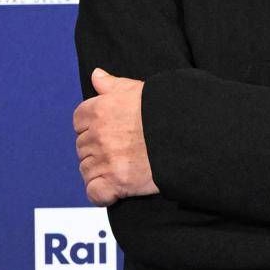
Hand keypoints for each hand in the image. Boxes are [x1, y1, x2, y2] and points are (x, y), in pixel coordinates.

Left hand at [73, 68, 159, 205]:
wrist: (189, 134)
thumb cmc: (166, 110)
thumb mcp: (138, 89)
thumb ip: (112, 84)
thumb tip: (96, 75)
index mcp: (100, 110)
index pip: (79, 120)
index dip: (93, 126)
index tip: (108, 130)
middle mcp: (99, 135)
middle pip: (82, 146)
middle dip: (97, 149)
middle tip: (121, 150)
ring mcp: (106, 160)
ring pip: (87, 170)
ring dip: (100, 171)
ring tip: (123, 167)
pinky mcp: (116, 182)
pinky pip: (95, 193)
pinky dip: (102, 194)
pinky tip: (116, 188)